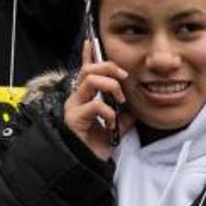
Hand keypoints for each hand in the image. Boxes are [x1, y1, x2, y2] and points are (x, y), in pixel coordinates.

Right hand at [64, 40, 134, 160]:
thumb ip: (122, 116)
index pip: (85, 70)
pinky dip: (108, 111)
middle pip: (89, 69)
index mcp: (85, 97)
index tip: (92, 41)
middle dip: (108, 68)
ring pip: (90, 80)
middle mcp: (76, 99)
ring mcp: (73, 107)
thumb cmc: (97, 147)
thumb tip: (132, 111)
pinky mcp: (74, 119)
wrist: (88, 165)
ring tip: (119, 100)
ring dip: (110, 86)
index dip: (89, 55)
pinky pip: (94, 105)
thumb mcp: (115, 127)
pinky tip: (111, 122)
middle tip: (123, 77)